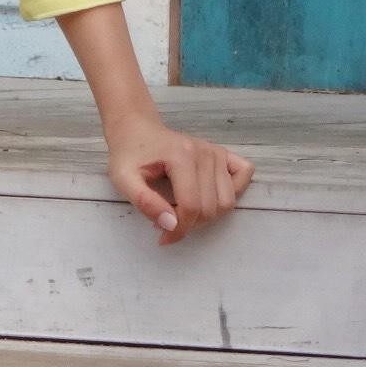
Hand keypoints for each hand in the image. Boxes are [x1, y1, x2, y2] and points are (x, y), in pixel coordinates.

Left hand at [104, 110, 253, 245]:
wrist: (136, 130)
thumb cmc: (128, 155)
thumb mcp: (122, 178)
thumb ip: (144, 202)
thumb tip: (171, 224)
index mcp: (181, 156)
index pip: (191, 206)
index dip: (179, 229)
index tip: (162, 236)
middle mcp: (205, 152)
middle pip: (211, 208)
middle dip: (190, 224)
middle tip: (168, 221)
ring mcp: (216, 152)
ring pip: (227, 201)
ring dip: (208, 216)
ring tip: (183, 211)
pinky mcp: (223, 154)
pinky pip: (242, 176)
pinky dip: (233, 192)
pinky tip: (209, 196)